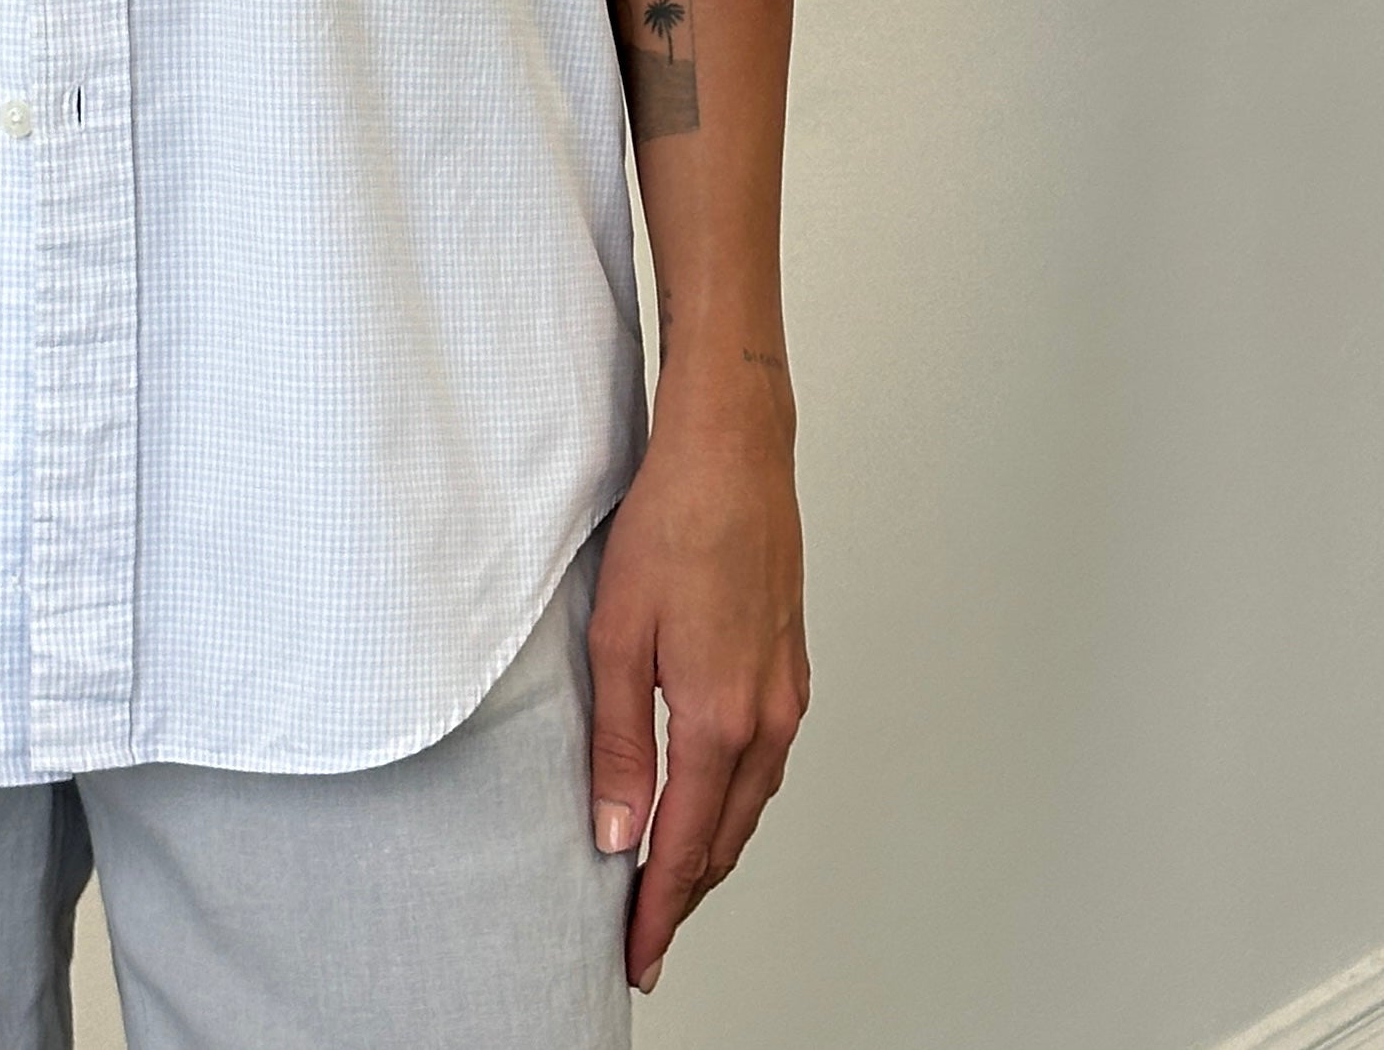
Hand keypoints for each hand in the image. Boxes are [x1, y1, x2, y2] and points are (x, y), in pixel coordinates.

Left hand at [585, 376, 808, 991]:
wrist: (733, 454)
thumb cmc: (672, 526)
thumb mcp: (618, 635)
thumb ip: (621, 743)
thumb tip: (618, 833)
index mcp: (720, 719)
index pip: (684, 847)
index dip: (658, 909)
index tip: (637, 952)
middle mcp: (766, 720)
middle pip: (724, 839)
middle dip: (684, 896)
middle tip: (647, 939)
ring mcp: (785, 696)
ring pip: (748, 805)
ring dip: (710, 853)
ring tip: (669, 886)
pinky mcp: (789, 671)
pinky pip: (763, 765)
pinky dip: (733, 803)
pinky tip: (708, 803)